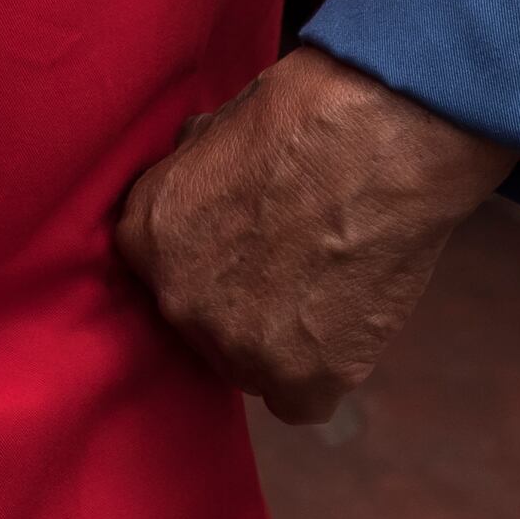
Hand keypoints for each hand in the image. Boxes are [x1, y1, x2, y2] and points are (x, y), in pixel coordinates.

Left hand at [110, 44, 514, 423]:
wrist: (375, 138)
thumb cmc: (303, 115)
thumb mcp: (212, 130)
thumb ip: (189, 178)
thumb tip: (190, 176)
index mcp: (144, 236)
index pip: (165, 271)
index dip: (210, 260)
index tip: (246, 248)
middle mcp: (177, 301)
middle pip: (204, 325)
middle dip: (241, 302)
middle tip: (293, 264)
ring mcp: (237, 346)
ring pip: (251, 365)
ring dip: (283, 340)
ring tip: (328, 285)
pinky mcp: (301, 378)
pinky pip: (299, 403)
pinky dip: (321, 375)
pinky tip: (342, 331)